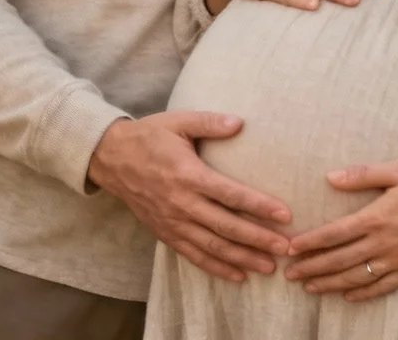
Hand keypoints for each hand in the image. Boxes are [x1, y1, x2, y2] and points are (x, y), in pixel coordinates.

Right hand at [87, 112, 292, 281]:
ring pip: (212, 246)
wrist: (112, 158)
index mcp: (188, 174)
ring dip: (241, 258)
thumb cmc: (150, 136)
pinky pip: (193, 255)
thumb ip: (209, 122)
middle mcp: (181, 203)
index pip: (230, 194)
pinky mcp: (165, 233)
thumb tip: (239, 122)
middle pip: (225, 226)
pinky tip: (237, 275)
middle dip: (258, 239)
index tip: (284, 215)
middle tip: (285, 248)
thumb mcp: (179, 121)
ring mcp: (172, 221)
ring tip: (268, 268)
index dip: (258, 206)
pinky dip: (216, 267)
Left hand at [284, 161, 397, 300]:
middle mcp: (384, 242)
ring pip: (357, 278)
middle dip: (312, 268)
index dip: (310, 243)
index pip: (334, 234)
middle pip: (340, 260)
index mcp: (377, 216)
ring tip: (310, 287)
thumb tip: (330, 178)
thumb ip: (362, 175)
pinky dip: (363, 294)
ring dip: (330, 283)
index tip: (290, 249)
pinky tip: (347, 295)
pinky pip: (383, 288)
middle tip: (289, 275)